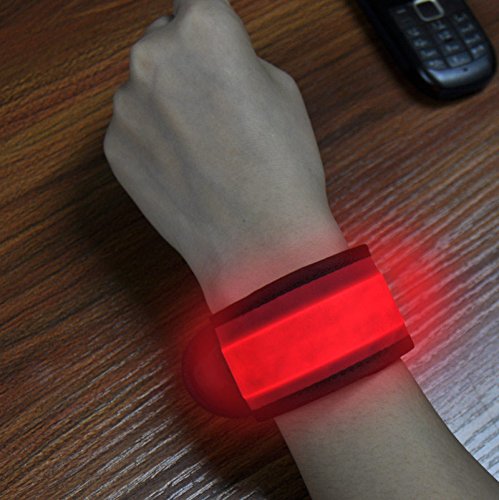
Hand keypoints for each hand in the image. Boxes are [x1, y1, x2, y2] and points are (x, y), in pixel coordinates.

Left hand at [103, 0, 346, 311]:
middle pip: (164, 42)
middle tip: (216, 105)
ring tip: (204, 146)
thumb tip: (215, 61)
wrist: (258, 243)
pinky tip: (184, 168)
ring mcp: (126, 105)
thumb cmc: (280, 172)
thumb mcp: (281, 92)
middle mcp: (153, 56)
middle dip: (186, 65)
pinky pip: (134, 128)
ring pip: (146, 88)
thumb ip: (238, 60)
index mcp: (203, 28)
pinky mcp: (114, 147)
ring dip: (168, 105)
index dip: (209, 25)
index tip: (210, 40)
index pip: (196, 0)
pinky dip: (154, 141)